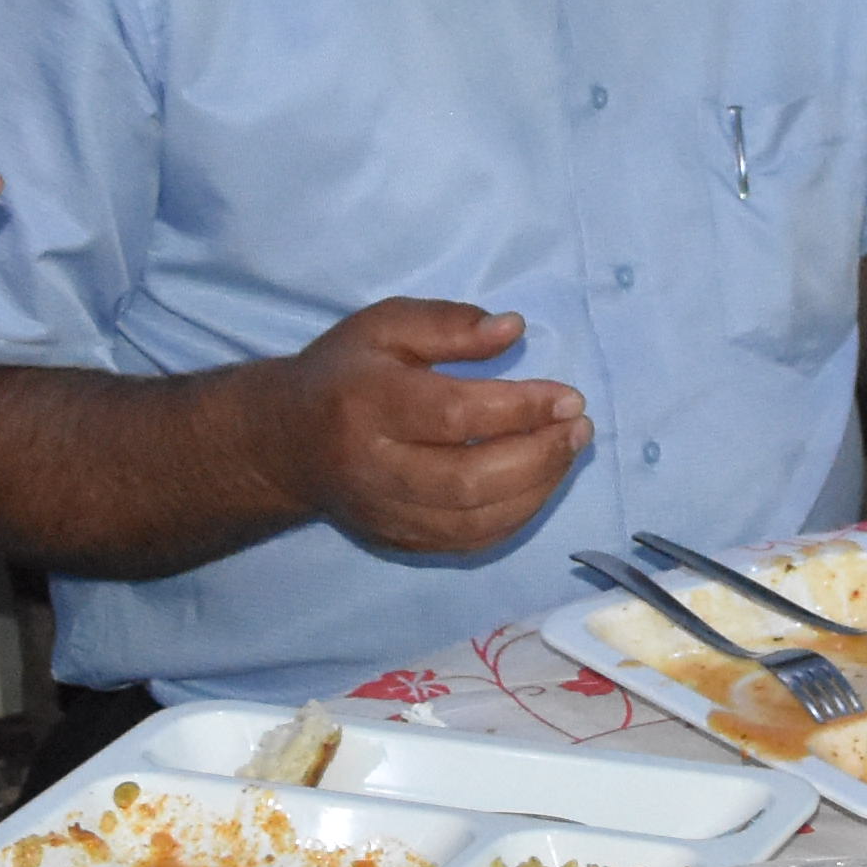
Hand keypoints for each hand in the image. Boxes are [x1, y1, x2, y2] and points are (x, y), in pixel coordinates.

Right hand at [278, 298, 589, 554]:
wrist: (287, 444)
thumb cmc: (343, 375)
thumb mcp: (384, 326)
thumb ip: (448, 324)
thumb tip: (514, 328)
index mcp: (367, 405)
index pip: (454, 415)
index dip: (520, 409)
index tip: (568, 397)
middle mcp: (374, 468)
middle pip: (468, 480)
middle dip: (538, 457)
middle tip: (579, 428)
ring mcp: (385, 514)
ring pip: (473, 521)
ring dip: (537, 490)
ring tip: (569, 451)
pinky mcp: (398, 541)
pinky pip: (468, 543)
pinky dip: (515, 517)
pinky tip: (540, 484)